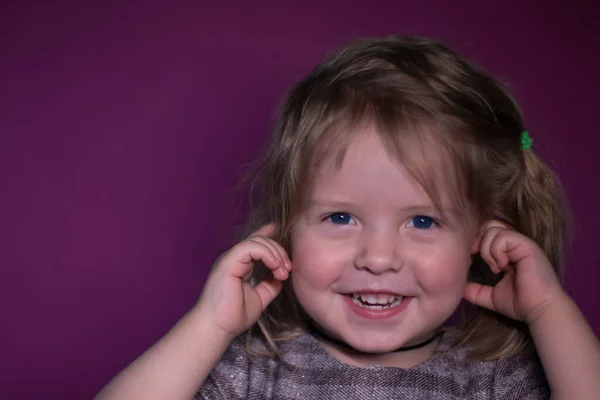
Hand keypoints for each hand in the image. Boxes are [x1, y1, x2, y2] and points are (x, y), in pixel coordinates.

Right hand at [196, 223, 291, 337]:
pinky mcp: (228, 262)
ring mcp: (230, 259)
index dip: (266, 233)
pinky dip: (267, 253)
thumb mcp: (259, 298)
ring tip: (283, 271)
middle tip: (288, 270)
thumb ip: (269, 286)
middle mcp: (233, 259)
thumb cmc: (233, 316)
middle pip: (259, 240)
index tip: (278, 229)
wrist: (217, 328)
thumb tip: (280, 276)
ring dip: (275, 253)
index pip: (253, 242)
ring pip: (256, 241)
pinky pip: (250, 247)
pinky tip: (275, 266)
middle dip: (278, 251)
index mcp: (239, 265)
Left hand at [463, 221, 565, 323]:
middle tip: (476, 258)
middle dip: (477, 241)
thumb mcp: (491, 296)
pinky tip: (502, 266)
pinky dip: (496, 251)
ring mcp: (522, 243)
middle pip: (488, 226)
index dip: (474, 242)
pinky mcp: (527, 245)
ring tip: (495, 268)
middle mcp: (515, 245)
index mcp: (508, 253)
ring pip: (493, 230)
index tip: (469, 258)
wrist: (539, 311)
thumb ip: (475, 290)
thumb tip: (459, 288)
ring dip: (487, 250)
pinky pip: (503, 237)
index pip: (486, 234)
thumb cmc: (521, 303)